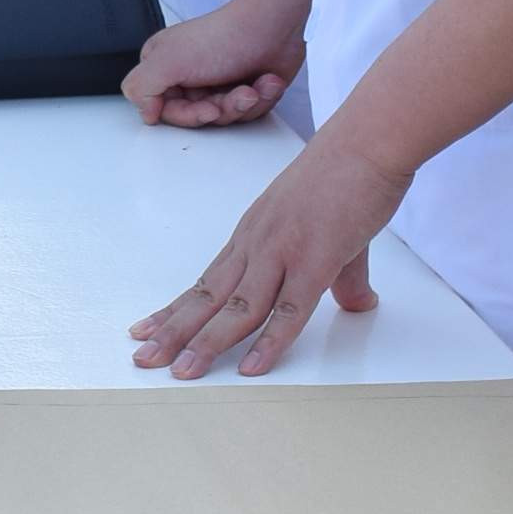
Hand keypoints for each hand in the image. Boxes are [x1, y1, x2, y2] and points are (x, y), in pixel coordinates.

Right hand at [122, 0, 306, 131]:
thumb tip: (144, 112)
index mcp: (163, 66)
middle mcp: (188, 77)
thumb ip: (142, 87)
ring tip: (252, 86)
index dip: (188, 114)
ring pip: (224, 118)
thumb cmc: (226, 36)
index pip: (163, 110)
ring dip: (244, 102)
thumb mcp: (169, 60)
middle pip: (197, 117)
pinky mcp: (242, 89)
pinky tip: (264, 81)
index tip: (205, 108)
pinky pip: (247, 112)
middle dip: (222, 107)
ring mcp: (216, 84)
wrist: (273, 25)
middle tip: (235, 94)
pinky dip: (260, 98)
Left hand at [131, 133, 392, 380]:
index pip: (207, 282)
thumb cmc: (348, 174)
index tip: (147, 330)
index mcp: (253, 236)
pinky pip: (289, 311)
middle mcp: (257, 245)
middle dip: (174, 331)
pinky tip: (250, 368)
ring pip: (238, 309)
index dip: (177, 310)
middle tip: (144, 359)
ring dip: (207, 343)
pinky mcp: (316, 260)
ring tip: (182, 373)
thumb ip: (340, 275)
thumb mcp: (334, 232)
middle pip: (208, 297)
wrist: (368, 141)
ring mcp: (283, 253)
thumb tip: (358, 302)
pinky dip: (268, 343)